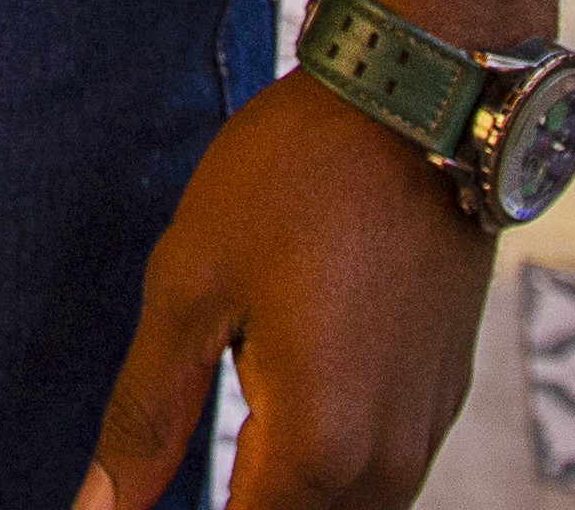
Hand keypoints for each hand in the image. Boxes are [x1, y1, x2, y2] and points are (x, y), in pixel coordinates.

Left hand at [79, 69, 491, 508]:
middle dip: (233, 503)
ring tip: (227, 415)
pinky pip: (376, 473)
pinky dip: (322, 463)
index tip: (131, 503)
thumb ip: (144, 415)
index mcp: (317, 450)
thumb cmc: (294, 180)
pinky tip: (277, 400)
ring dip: (278, 488)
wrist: (418, 104)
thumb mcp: (190, 287)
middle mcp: (386, 465)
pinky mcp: (442, 396)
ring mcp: (423, 432)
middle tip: (168, 447)